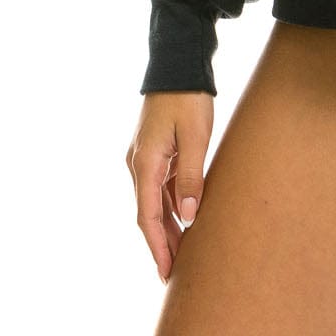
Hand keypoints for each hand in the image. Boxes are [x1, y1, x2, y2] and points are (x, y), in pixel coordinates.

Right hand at [126, 91, 213, 285]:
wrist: (178, 64)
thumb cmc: (189, 98)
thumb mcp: (196, 137)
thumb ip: (191, 176)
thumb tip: (188, 215)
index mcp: (145, 163)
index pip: (148, 216)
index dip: (158, 246)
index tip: (166, 271)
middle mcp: (138, 163)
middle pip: (149, 212)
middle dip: (163, 242)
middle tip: (177, 271)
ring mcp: (145, 157)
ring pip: (154, 200)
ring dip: (168, 224)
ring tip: (185, 250)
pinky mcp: (155, 150)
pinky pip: (160, 185)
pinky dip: (170, 204)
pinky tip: (184, 216)